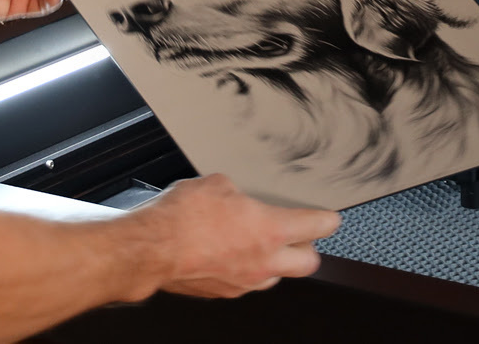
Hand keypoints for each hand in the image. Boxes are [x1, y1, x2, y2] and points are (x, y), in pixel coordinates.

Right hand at [127, 174, 341, 298]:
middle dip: (307, 249)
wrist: (150, 249)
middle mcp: (264, 261)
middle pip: (309, 263)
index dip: (327, 220)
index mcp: (271, 230)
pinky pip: (245, 283)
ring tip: (258, 246)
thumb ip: (238, 193)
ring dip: (274, 263)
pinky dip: (243, 271)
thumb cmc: (181, 218)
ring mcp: (245, 282)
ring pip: (276, 277)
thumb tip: (235, 194)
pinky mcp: (223, 293)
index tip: (328, 218)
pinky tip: (227, 255)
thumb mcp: (216, 184)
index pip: (318, 227)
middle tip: (298, 236)